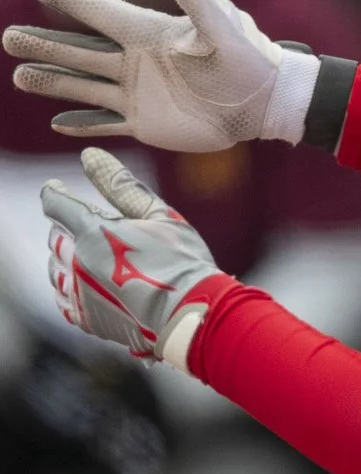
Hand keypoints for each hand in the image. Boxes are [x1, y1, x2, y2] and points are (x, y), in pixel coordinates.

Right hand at [5, 0, 320, 150]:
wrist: (265, 102)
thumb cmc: (246, 58)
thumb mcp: (217, 24)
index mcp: (147, 33)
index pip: (100, 12)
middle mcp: (134, 61)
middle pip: (78, 52)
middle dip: (44, 45)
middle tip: (9, 38)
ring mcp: (136, 93)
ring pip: (82, 86)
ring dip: (52, 82)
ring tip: (19, 75)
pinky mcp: (144, 122)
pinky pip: (105, 122)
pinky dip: (82, 123)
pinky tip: (58, 121)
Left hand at [41, 148, 226, 364]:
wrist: (193, 314)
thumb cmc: (184, 262)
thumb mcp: (160, 216)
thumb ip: (120, 185)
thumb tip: (89, 155)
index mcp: (93, 231)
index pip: (56, 204)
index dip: (54, 193)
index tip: (56, 188)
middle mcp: (77, 261)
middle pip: (55, 237)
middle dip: (67, 229)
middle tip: (89, 228)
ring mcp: (79, 292)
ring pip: (55, 268)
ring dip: (67, 259)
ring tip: (93, 259)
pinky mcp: (85, 318)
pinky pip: (63, 299)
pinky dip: (70, 289)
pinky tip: (90, 285)